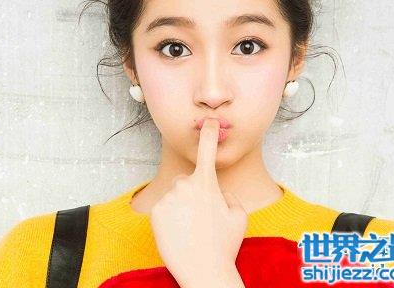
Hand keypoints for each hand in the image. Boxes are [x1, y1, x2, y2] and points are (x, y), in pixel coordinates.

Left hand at [150, 118, 247, 287]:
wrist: (203, 271)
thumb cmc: (225, 244)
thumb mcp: (239, 214)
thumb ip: (226, 194)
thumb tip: (216, 190)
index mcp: (207, 182)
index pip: (208, 150)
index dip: (209, 133)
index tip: (209, 121)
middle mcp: (185, 185)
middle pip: (188, 180)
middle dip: (195, 192)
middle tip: (203, 217)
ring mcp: (168, 198)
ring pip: (176, 195)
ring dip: (182, 205)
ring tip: (192, 228)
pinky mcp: (155, 212)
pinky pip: (165, 207)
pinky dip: (171, 217)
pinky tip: (180, 232)